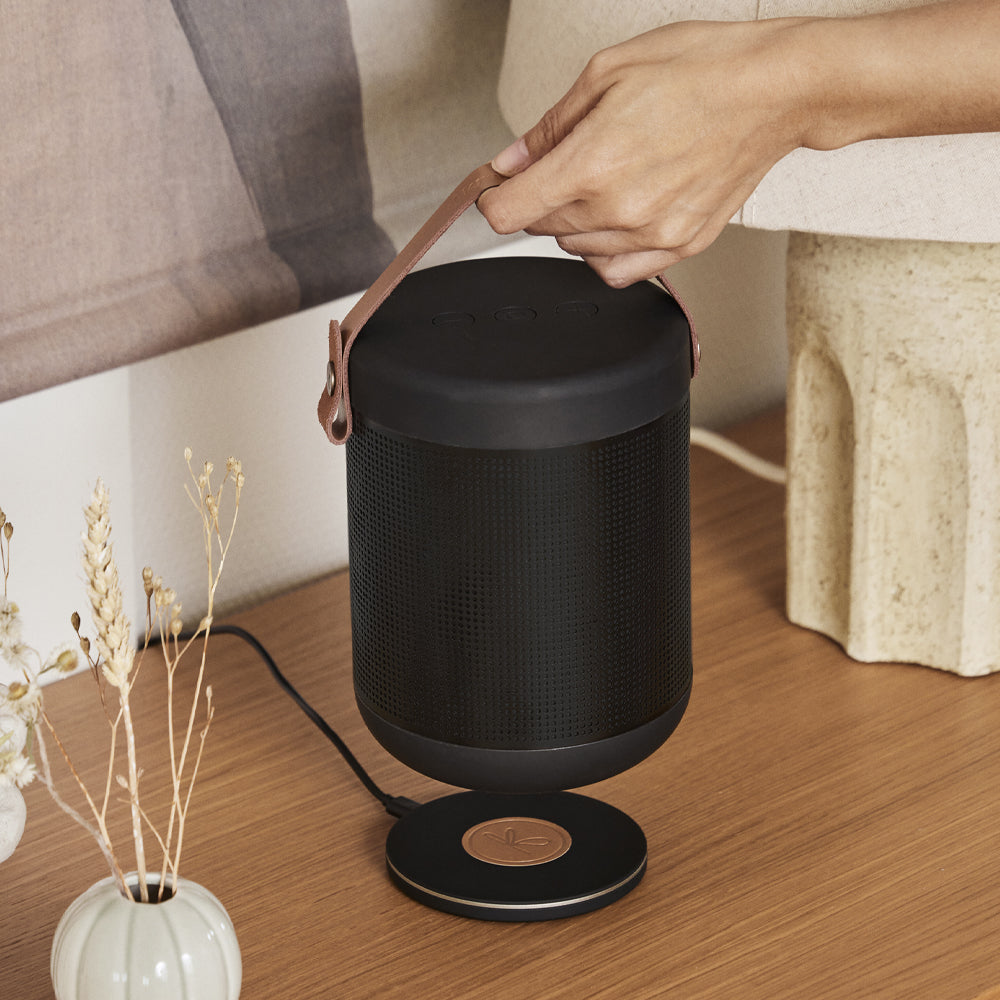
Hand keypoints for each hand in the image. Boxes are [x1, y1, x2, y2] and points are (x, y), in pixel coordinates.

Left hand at [478, 19, 807, 286]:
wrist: (773, 92)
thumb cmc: (701, 71)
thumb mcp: (606, 74)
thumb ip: (548, 128)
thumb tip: (509, 162)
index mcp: (593, 163)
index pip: (507, 212)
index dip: (494, 196)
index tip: (498, 186)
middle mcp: (619, 209)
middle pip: (540, 228)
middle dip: (540, 196)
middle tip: (567, 159)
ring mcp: (651, 235)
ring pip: (575, 248)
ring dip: (574, 220)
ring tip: (606, 177)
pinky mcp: (678, 247)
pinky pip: (615, 271)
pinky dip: (603, 250)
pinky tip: (615, 218)